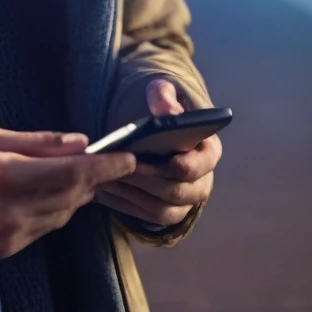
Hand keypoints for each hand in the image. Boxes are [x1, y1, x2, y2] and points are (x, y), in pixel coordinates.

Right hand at [0, 127, 136, 262]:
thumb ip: (39, 142)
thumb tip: (80, 141)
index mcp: (7, 175)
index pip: (71, 171)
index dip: (104, 166)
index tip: (127, 157)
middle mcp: (13, 209)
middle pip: (73, 194)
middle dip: (97, 178)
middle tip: (113, 162)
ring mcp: (12, 234)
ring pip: (64, 213)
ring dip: (80, 194)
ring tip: (84, 175)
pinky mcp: (9, 249)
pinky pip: (47, 227)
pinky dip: (59, 209)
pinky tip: (58, 194)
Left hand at [94, 79, 221, 226]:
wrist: (158, 130)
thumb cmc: (163, 111)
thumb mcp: (164, 94)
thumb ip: (164, 97)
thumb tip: (166, 112)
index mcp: (209, 151)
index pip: (197, 166)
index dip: (176, 167)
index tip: (148, 160)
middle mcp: (202, 182)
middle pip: (175, 192)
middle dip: (144, 180)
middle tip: (116, 168)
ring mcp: (186, 202)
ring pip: (161, 209)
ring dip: (131, 195)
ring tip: (105, 178)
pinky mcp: (167, 212)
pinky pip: (147, 217)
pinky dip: (125, 205)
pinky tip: (103, 190)